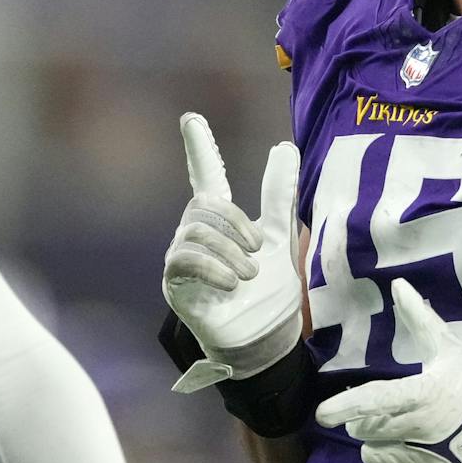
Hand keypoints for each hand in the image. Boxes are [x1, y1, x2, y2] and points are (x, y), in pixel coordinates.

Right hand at [163, 113, 301, 390]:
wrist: (268, 344)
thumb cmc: (272, 296)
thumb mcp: (283, 239)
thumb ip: (280, 196)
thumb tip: (285, 146)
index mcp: (224, 224)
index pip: (206, 177)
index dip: (199, 148)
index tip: (191, 118)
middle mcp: (198, 237)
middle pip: (203, 205)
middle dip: (235, 222)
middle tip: (259, 250)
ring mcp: (184, 261)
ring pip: (194, 230)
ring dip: (229, 249)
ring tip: (250, 274)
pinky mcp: (176, 286)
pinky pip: (183, 259)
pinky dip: (212, 266)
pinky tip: (231, 283)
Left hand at [313, 279, 461, 462]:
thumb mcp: (450, 350)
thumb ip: (420, 320)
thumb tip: (397, 286)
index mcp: (420, 395)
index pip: (376, 401)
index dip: (347, 407)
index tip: (323, 414)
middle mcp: (414, 431)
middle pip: (364, 430)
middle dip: (367, 421)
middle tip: (389, 414)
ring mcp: (418, 462)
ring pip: (370, 456)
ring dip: (377, 447)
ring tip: (401, 438)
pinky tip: (404, 461)